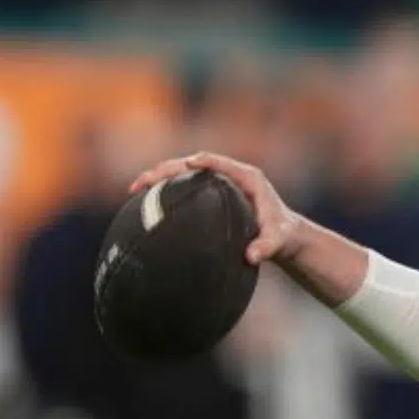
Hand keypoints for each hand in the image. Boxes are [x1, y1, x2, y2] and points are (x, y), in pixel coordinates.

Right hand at [131, 150, 304, 267]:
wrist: (284, 235)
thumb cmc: (281, 235)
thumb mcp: (277, 241)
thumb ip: (267, 247)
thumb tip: (252, 256)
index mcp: (247, 178)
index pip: (219, 164)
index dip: (202, 161)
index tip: (185, 164)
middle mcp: (230, 175)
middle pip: (193, 164)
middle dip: (166, 169)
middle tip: (144, 182)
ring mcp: (218, 182)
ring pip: (183, 173)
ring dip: (159, 177)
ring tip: (135, 190)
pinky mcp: (210, 192)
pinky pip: (184, 186)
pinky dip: (165, 191)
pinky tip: (144, 204)